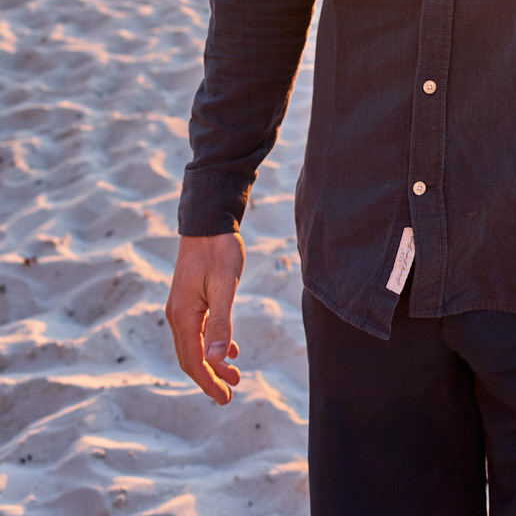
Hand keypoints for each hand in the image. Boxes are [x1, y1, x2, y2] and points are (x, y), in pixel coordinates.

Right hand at [166, 232, 245, 403]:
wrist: (207, 221)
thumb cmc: (219, 251)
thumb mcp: (224, 287)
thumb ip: (221, 323)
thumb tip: (217, 360)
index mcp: (183, 316)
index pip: (194, 361)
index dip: (209, 382)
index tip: (225, 398)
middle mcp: (177, 315)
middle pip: (191, 357)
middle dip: (210, 377)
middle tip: (231, 392)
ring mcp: (182, 307)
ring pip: (195, 345)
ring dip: (213, 361)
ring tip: (235, 373)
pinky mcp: (190, 299)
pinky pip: (199, 330)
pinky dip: (213, 343)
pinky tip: (229, 349)